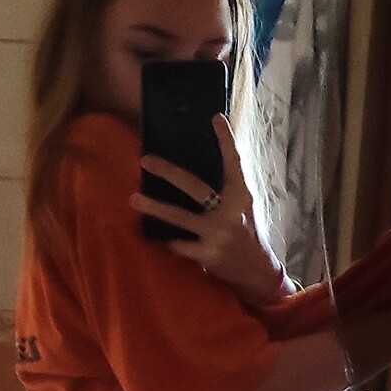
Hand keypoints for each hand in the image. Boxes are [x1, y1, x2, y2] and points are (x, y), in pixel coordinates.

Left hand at [130, 114, 288, 304]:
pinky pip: (180, 244)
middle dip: (169, 173)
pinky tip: (158, 237)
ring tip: (133, 199)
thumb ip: (225, 191)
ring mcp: (218, 233)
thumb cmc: (246, 234)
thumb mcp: (243, 207)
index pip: (234, 162)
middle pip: (195, 187)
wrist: (257, 272)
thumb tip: (194, 173)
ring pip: (180, 218)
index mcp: (240, 196)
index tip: (215, 118)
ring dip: (155, 208)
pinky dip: (170, 240)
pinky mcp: (208, 254)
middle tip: (145, 160)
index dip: (226, 140)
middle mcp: (230, 212)